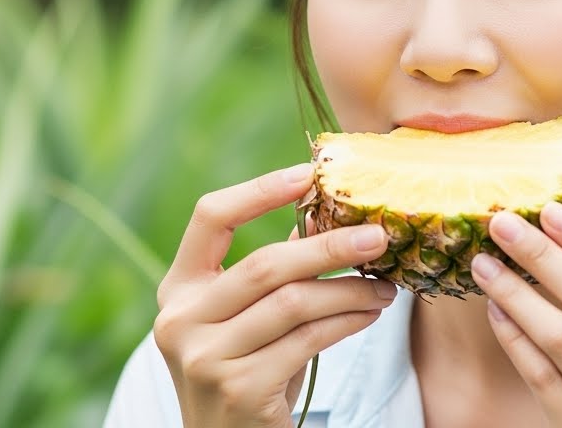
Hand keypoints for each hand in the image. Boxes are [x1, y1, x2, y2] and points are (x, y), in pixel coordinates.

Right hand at [154, 164, 396, 427]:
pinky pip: (308, 340)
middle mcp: (180, 320)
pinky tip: (368, 313)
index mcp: (178, 289)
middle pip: (265, 264)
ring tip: (384, 287)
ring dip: (349, 290)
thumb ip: (276, 272)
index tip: (308, 173)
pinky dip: (347, 322)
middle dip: (330, 247)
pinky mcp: (239, 388)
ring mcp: (205, 357)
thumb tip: (324, 213)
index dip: (259, 190)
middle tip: (378, 236)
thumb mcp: (252, 318)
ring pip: (294, 303)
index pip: (210, 217)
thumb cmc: (247, 373)